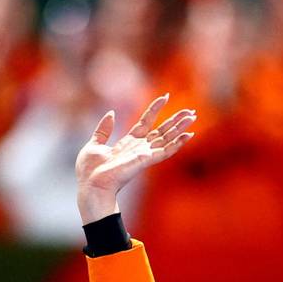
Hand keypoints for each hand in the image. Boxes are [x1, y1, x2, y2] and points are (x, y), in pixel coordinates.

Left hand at [75, 94, 194, 223]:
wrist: (91, 185)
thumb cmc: (90, 171)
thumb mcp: (94, 144)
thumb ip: (104, 129)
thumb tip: (111, 113)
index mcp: (127, 143)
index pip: (145, 122)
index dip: (155, 109)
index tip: (165, 96)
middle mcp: (139, 149)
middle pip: (161, 131)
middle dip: (175, 120)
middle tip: (190, 110)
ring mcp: (143, 155)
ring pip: (167, 138)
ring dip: (180, 128)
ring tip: (192, 117)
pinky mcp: (146, 160)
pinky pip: (166, 151)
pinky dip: (178, 143)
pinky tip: (189, 135)